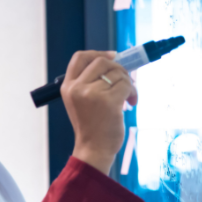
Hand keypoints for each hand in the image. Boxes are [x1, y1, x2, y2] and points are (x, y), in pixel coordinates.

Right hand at [61, 50, 137, 173]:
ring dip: (128, 83)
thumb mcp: (80, 101)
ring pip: (117, 73)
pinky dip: (133, 92)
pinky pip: (126, 85)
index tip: (112, 57)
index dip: (97, 53)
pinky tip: (131, 102)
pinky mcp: (107, 101)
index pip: (79, 57)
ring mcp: (91, 94)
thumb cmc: (91, 126)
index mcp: (68, 87)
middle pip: (101, 61)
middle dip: (118, 68)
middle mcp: (77, 88)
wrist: (93, 148)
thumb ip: (90, 82)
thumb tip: (114, 62)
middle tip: (124, 81)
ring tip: (128, 97)